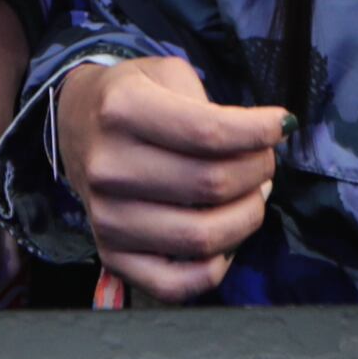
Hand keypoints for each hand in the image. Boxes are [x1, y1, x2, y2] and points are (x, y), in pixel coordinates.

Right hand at [53, 50, 285, 305]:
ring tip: (252, 194)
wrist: (76, 125)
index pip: (209, 132)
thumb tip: (264, 141)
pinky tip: (225, 237)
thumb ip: (212, 103)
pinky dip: (215, 266)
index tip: (281, 125)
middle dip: (259, 170)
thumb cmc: (134, 99)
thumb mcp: (167, 74)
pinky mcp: (111, 255)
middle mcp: (109, 167)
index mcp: (122, 110)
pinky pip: (176, 285)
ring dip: (247, 215)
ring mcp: (106, 218)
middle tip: (263, 159)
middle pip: (212, 184)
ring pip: (203, 236)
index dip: (259, 132)